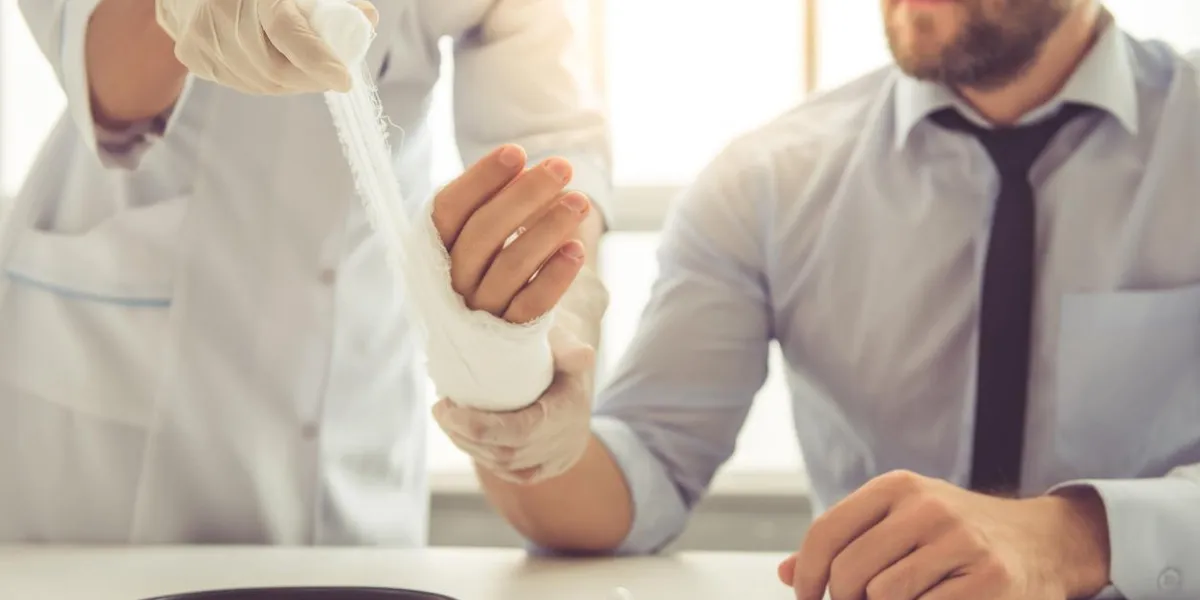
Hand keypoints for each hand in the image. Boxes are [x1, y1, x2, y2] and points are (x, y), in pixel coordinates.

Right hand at [156, 0, 378, 93]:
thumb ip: (331, 1)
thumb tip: (368, 18)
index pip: (288, 32)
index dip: (318, 60)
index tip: (343, 79)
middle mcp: (224, 13)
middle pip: (276, 69)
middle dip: (311, 79)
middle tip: (332, 76)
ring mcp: (203, 37)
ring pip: (261, 82)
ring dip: (291, 83)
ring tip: (304, 70)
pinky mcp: (193, 55)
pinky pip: (241, 82)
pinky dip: (266, 81)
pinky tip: (272, 65)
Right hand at [432, 144, 592, 324]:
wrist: (494, 342)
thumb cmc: (491, 269)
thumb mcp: (488, 233)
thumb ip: (502, 203)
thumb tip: (533, 172)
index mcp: (436, 249)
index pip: (448, 209)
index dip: (480, 179)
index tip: (516, 152)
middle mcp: (452, 280)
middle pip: (482, 233)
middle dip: (523, 195)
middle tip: (562, 167)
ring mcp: (480, 310)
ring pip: (510, 266)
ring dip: (548, 228)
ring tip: (579, 201)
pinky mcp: (509, 336)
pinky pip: (532, 304)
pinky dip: (556, 275)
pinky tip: (577, 249)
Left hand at [432, 325, 595, 483]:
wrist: (578, 375)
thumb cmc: (561, 351)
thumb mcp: (566, 343)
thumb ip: (569, 348)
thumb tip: (582, 354)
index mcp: (569, 413)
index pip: (521, 432)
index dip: (479, 426)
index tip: (448, 407)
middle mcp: (566, 442)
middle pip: (507, 453)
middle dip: (466, 436)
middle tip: (440, 410)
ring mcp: (558, 459)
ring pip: (505, 466)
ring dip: (470, 446)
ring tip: (448, 420)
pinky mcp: (548, 467)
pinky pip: (512, 473)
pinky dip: (485, 457)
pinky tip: (466, 438)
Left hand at [778, 471, 1110, 599]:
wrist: (1043, 541)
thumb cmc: (955, 536)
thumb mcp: (899, 523)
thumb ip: (845, 543)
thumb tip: (784, 573)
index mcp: (897, 487)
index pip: (825, 532)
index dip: (805, 574)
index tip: (806, 598)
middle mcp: (927, 506)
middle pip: (849, 571)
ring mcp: (961, 541)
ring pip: (883, 596)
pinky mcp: (991, 579)